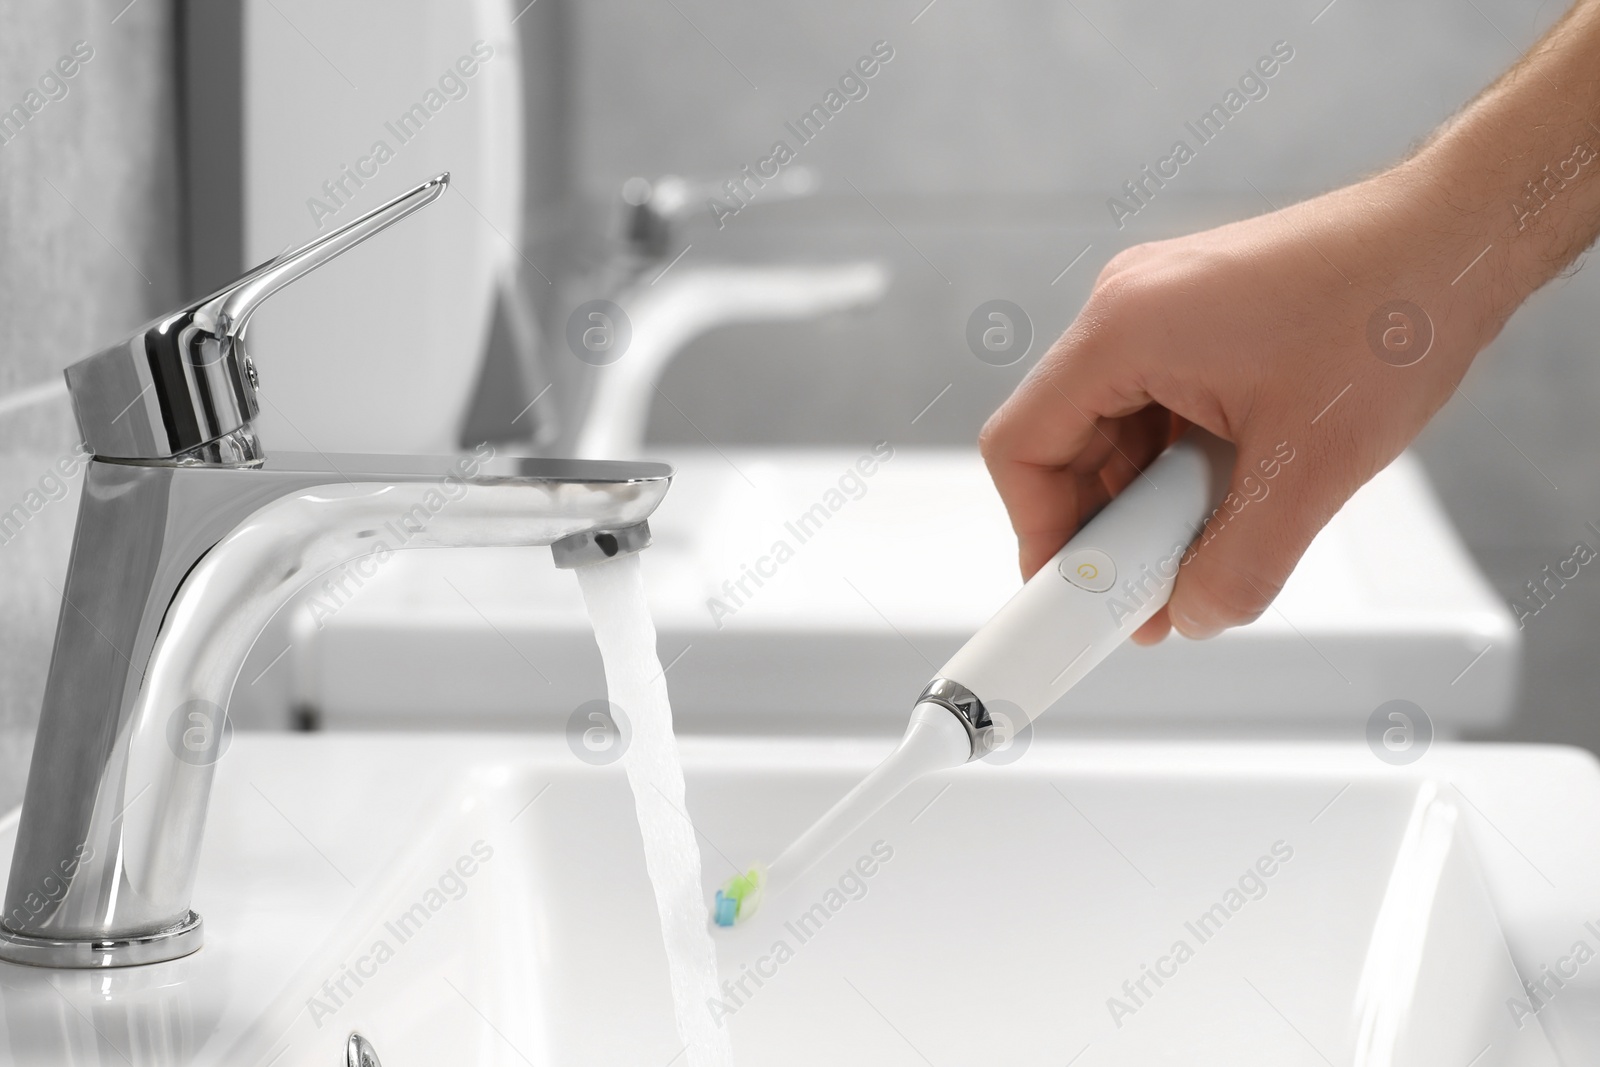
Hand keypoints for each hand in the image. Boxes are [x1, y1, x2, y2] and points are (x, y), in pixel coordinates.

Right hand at [979, 164, 1514, 642]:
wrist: (1462, 234)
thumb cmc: (1395, 311)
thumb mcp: (1311, 467)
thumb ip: (1240, 561)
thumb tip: (1193, 614)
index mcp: (1125, 328)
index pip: (1022, 446)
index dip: (1036, 533)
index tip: (1069, 594)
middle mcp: (1128, 308)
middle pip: (1064, 443)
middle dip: (1102, 528)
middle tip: (1146, 592)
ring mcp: (1162, 308)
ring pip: (1114, 431)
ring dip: (1146, 501)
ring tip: (1203, 548)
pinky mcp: (1198, 317)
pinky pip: (1155, 408)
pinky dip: (1177, 467)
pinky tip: (1228, 501)